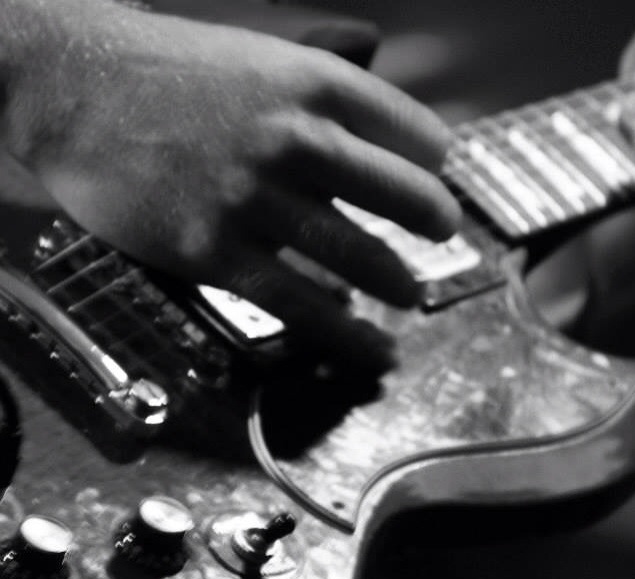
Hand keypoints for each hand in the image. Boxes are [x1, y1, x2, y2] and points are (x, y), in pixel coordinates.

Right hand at [2, 1, 459, 372]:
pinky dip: (346, 332)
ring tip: (412, 297)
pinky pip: (300, 303)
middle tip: (442, 233)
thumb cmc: (174, 73)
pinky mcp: (215, 251)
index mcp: (316, 84)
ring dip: (399, 284)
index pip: (416, 134)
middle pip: (404, 195)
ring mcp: (255, 199)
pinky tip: (372, 346)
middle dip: (435, 221)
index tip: (434, 176)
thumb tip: (390, 141)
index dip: (434, 160)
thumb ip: (329, 95)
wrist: (73, 90)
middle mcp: (295, 140)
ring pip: (359, 256)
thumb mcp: (264, 57)